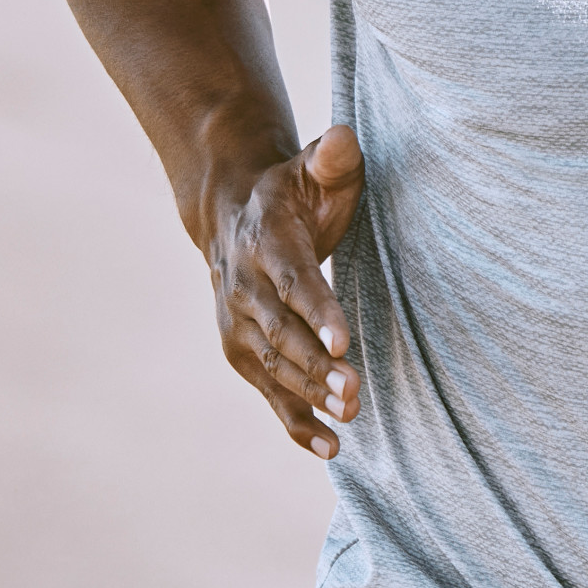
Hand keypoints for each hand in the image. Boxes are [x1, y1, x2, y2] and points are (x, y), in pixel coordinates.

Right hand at [207, 126, 365, 456]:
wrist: (232, 213)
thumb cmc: (292, 191)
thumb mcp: (313, 165)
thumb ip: (331, 157)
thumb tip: (344, 139)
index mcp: (265, 239)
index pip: (294, 280)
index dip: (318, 311)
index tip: (346, 339)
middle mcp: (244, 286)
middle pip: (282, 332)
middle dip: (317, 365)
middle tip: (355, 392)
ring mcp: (239, 323)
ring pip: (275, 365)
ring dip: (310, 394)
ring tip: (349, 415)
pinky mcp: (244, 351)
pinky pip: (270, 391)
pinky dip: (295, 421)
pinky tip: (329, 448)